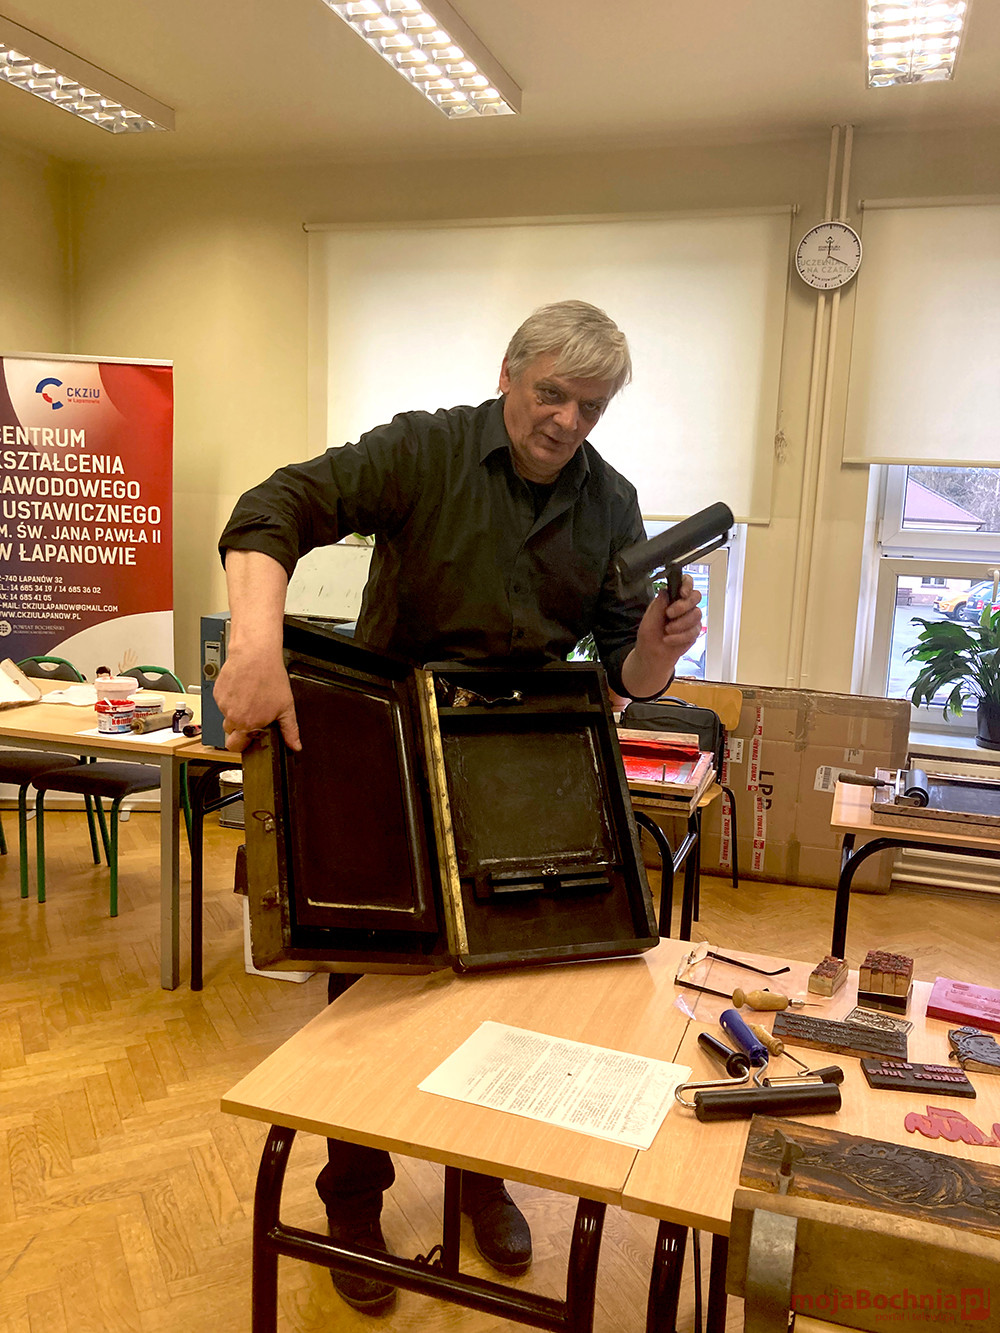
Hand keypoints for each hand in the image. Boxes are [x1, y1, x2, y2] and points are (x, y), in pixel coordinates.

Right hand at [214, 647, 301, 752]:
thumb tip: (295, 746)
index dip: (244, 744)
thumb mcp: (286, 707)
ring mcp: (223, 705)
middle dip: (238, 731)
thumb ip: (290, 730)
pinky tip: (242, 690)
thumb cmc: (270, 677)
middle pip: (229, 734)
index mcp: (248, 724)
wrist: (255, 654)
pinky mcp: (217, 693)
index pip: (236, 747)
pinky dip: (230, 700)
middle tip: (250, 718)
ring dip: (235, 713)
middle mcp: (232, 717)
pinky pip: (222, 703)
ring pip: (226, 717)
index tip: (251, 737)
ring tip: (249, 699)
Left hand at [621, 574, 702, 698]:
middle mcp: (683, 605)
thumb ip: (658, 605)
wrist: (653, 655)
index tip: (682, 593)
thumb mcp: (649, 619)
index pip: (685, 582)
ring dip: (680, 624)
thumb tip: (665, 591)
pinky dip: (681, 636)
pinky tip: (671, 640)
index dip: (687, 585)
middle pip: (695, 596)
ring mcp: (690, 618)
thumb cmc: (649, 636)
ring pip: (696, 614)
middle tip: (670, 614)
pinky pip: (695, 630)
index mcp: (671, 598)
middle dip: (683, 606)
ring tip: (667, 631)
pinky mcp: (695, 631)